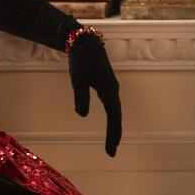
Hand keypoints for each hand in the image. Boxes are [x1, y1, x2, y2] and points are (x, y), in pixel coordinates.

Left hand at [67, 33, 121, 155]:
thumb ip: (80, 95)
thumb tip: (81, 115)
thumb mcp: (77, 77)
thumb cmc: (80, 59)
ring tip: (112, 144)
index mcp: (108, 89)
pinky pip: (112, 106)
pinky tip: (111, 125)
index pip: (113, 116)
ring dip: (114, 128)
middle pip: (117, 116)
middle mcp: (112, 89)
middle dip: (114, 134)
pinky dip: (112, 118)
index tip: (110, 149)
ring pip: (115, 112)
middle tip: (111, 153)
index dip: (112, 133)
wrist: (85, 41)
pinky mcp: (106, 86)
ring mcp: (111, 87)